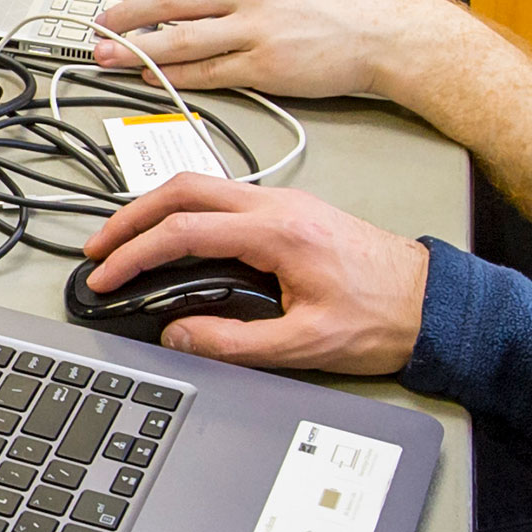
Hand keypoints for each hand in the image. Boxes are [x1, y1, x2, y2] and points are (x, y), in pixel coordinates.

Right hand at [72, 176, 431, 374]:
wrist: (433, 304)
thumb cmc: (384, 318)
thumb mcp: (305, 345)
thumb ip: (234, 342)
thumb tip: (179, 337)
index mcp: (278, 232)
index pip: (184, 231)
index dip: (134, 254)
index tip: (106, 276)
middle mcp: (279, 206)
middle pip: (182, 189)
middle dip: (130, 217)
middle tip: (98, 249)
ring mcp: (285, 203)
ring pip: (201, 186)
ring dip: (155, 209)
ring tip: (124, 241)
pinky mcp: (291, 212)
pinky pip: (223, 198)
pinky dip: (185, 211)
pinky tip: (173, 235)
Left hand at [95, 0, 460, 100]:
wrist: (392, 31)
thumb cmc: (352, 3)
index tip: (132, 2)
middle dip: (125, 16)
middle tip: (98, 27)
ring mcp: (255, 29)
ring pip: (178, 38)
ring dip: (135, 50)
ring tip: (109, 57)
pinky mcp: (266, 66)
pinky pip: (207, 72)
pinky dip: (173, 77)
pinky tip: (154, 80)